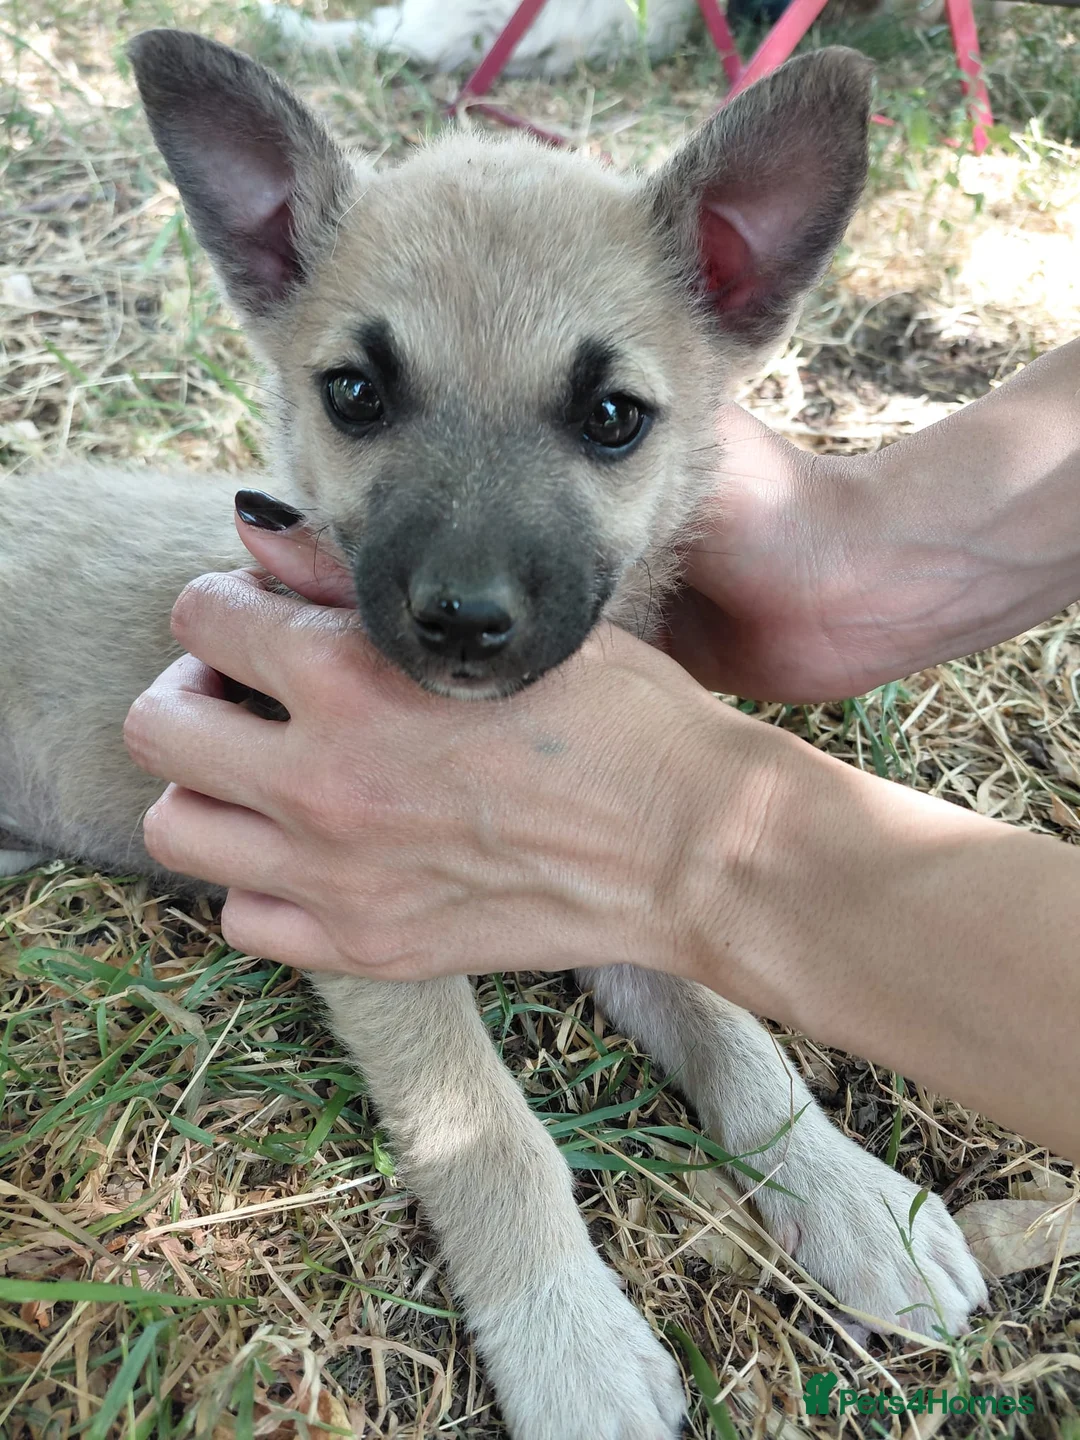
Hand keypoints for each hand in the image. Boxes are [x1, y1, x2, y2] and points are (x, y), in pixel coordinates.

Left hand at [123, 547, 784, 983]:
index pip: (201, 615)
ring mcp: (336, 877)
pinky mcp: (365, 948)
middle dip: (193, 692)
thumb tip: (253, 534)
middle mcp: (323, 780)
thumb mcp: (500, 625)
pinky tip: (315, 854)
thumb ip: (357, 578)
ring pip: (177, 828)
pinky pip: (239, 918)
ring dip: (210, 788)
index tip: (272, 622)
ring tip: (273, 775)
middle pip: (157, 726)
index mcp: (355, 678)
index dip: (229, 606)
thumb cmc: (619, 718)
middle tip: (252, 696)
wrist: (691, 845)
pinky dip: (258, 881)